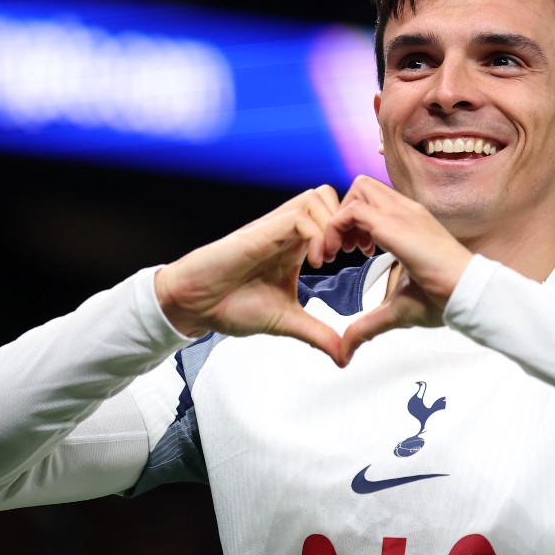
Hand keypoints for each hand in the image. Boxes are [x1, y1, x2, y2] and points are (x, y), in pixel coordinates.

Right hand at [154, 185, 342, 360]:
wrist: (194, 305)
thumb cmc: (232, 306)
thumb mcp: (287, 322)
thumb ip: (318, 334)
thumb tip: (344, 356)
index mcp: (297, 246)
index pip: (336, 216)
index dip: (353, 231)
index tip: (360, 259)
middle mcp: (288, 231)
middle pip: (332, 198)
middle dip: (349, 223)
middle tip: (350, 255)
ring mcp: (274, 229)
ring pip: (319, 198)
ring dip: (333, 226)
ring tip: (329, 260)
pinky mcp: (260, 232)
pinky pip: (299, 216)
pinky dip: (315, 236)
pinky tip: (314, 264)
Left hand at [324, 176, 472, 365]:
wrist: (467, 293)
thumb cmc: (442, 298)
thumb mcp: (395, 309)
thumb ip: (367, 325)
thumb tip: (346, 350)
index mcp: (410, 223)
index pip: (373, 200)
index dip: (354, 222)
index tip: (353, 252)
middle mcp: (405, 211)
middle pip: (362, 186)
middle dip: (343, 213)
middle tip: (343, 249)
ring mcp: (401, 214)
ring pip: (357, 189)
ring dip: (339, 218)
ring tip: (341, 252)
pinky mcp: (394, 225)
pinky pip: (352, 211)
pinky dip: (335, 228)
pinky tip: (341, 255)